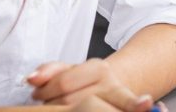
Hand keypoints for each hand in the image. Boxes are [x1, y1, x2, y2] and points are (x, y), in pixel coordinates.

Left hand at [27, 59, 152, 111]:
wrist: (113, 89)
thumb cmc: (85, 81)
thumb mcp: (68, 70)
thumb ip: (48, 71)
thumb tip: (32, 79)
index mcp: (98, 69)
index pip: (64, 83)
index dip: (46, 91)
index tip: (38, 95)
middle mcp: (111, 83)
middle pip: (69, 101)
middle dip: (53, 103)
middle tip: (52, 102)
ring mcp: (117, 100)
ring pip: (78, 110)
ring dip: (64, 110)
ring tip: (66, 106)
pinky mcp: (121, 109)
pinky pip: (124, 108)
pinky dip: (133, 107)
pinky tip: (142, 107)